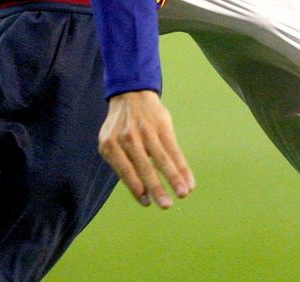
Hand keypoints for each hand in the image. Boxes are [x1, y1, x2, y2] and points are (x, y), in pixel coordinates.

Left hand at [97, 90, 194, 208]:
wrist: (130, 94)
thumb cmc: (119, 127)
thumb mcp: (111, 142)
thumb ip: (122, 164)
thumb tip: (142, 193)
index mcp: (110, 144)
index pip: (124, 170)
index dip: (136, 187)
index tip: (146, 203)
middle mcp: (127, 137)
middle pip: (144, 166)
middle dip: (156, 188)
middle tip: (166, 206)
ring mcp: (146, 130)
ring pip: (162, 159)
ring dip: (174, 179)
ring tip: (183, 194)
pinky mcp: (162, 126)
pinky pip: (174, 150)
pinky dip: (182, 167)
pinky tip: (189, 181)